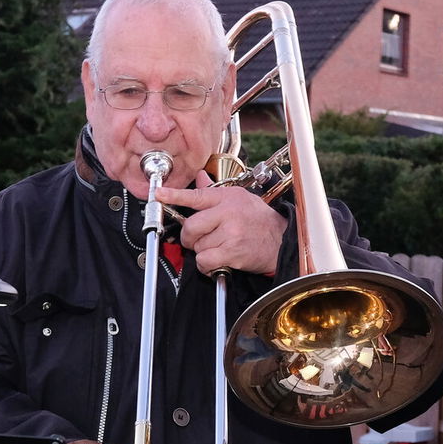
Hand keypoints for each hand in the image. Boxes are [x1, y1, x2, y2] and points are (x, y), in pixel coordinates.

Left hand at [155, 171, 287, 274]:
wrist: (283, 240)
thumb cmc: (260, 220)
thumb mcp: (241, 199)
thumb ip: (216, 192)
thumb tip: (201, 178)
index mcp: (227, 197)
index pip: (196, 195)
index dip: (174, 195)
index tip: (159, 194)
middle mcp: (228, 213)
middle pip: (191, 226)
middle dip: (189, 237)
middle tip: (198, 239)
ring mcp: (230, 232)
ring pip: (198, 246)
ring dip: (203, 251)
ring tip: (219, 247)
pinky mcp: (232, 251)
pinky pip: (205, 260)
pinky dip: (206, 265)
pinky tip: (217, 261)